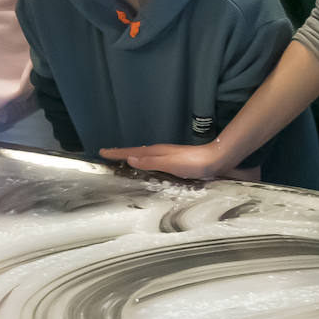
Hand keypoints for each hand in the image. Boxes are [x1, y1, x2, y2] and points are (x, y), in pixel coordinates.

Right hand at [100, 141, 230, 179]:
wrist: (217, 160)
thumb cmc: (194, 163)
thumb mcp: (170, 164)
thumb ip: (150, 162)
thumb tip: (129, 159)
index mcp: (155, 152)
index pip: (131, 152)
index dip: (117, 153)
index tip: (102, 152)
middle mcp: (159, 152)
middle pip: (135, 152)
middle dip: (121, 153)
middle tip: (108, 155)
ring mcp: (167, 156)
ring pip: (144, 155)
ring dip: (132, 156)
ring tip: (122, 160)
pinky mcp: (175, 161)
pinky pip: (151, 159)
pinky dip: (143, 161)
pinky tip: (146, 166)